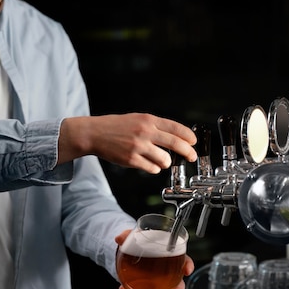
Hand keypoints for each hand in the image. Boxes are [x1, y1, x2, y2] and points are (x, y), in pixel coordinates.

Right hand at [58, 113, 196, 173]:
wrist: (94, 134)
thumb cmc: (115, 127)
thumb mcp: (137, 119)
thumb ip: (154, 126)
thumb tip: (175, 137)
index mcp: (148, 120)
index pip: (176, 128)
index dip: (188, 136)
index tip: (193, 142)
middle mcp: (145, 132)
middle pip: (175, 144)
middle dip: (187, 152)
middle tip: (191, 157)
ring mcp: (138, 146)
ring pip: (164, 159)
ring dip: (165, 162)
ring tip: (160, 160)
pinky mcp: (131, 159)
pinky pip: (152, 168)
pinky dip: (154, 168)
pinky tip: (149, 164)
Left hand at [114, 229, 194, 288]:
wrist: (126, 251)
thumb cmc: (138, 243)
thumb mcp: (133, 236)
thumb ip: (128, 236)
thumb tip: (119, 238)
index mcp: (168, 254)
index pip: (184, 259)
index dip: (187, 265)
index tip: (187, 270)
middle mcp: (166, 270)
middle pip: (178, 282)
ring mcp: (157, 280)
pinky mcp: (145, 287)